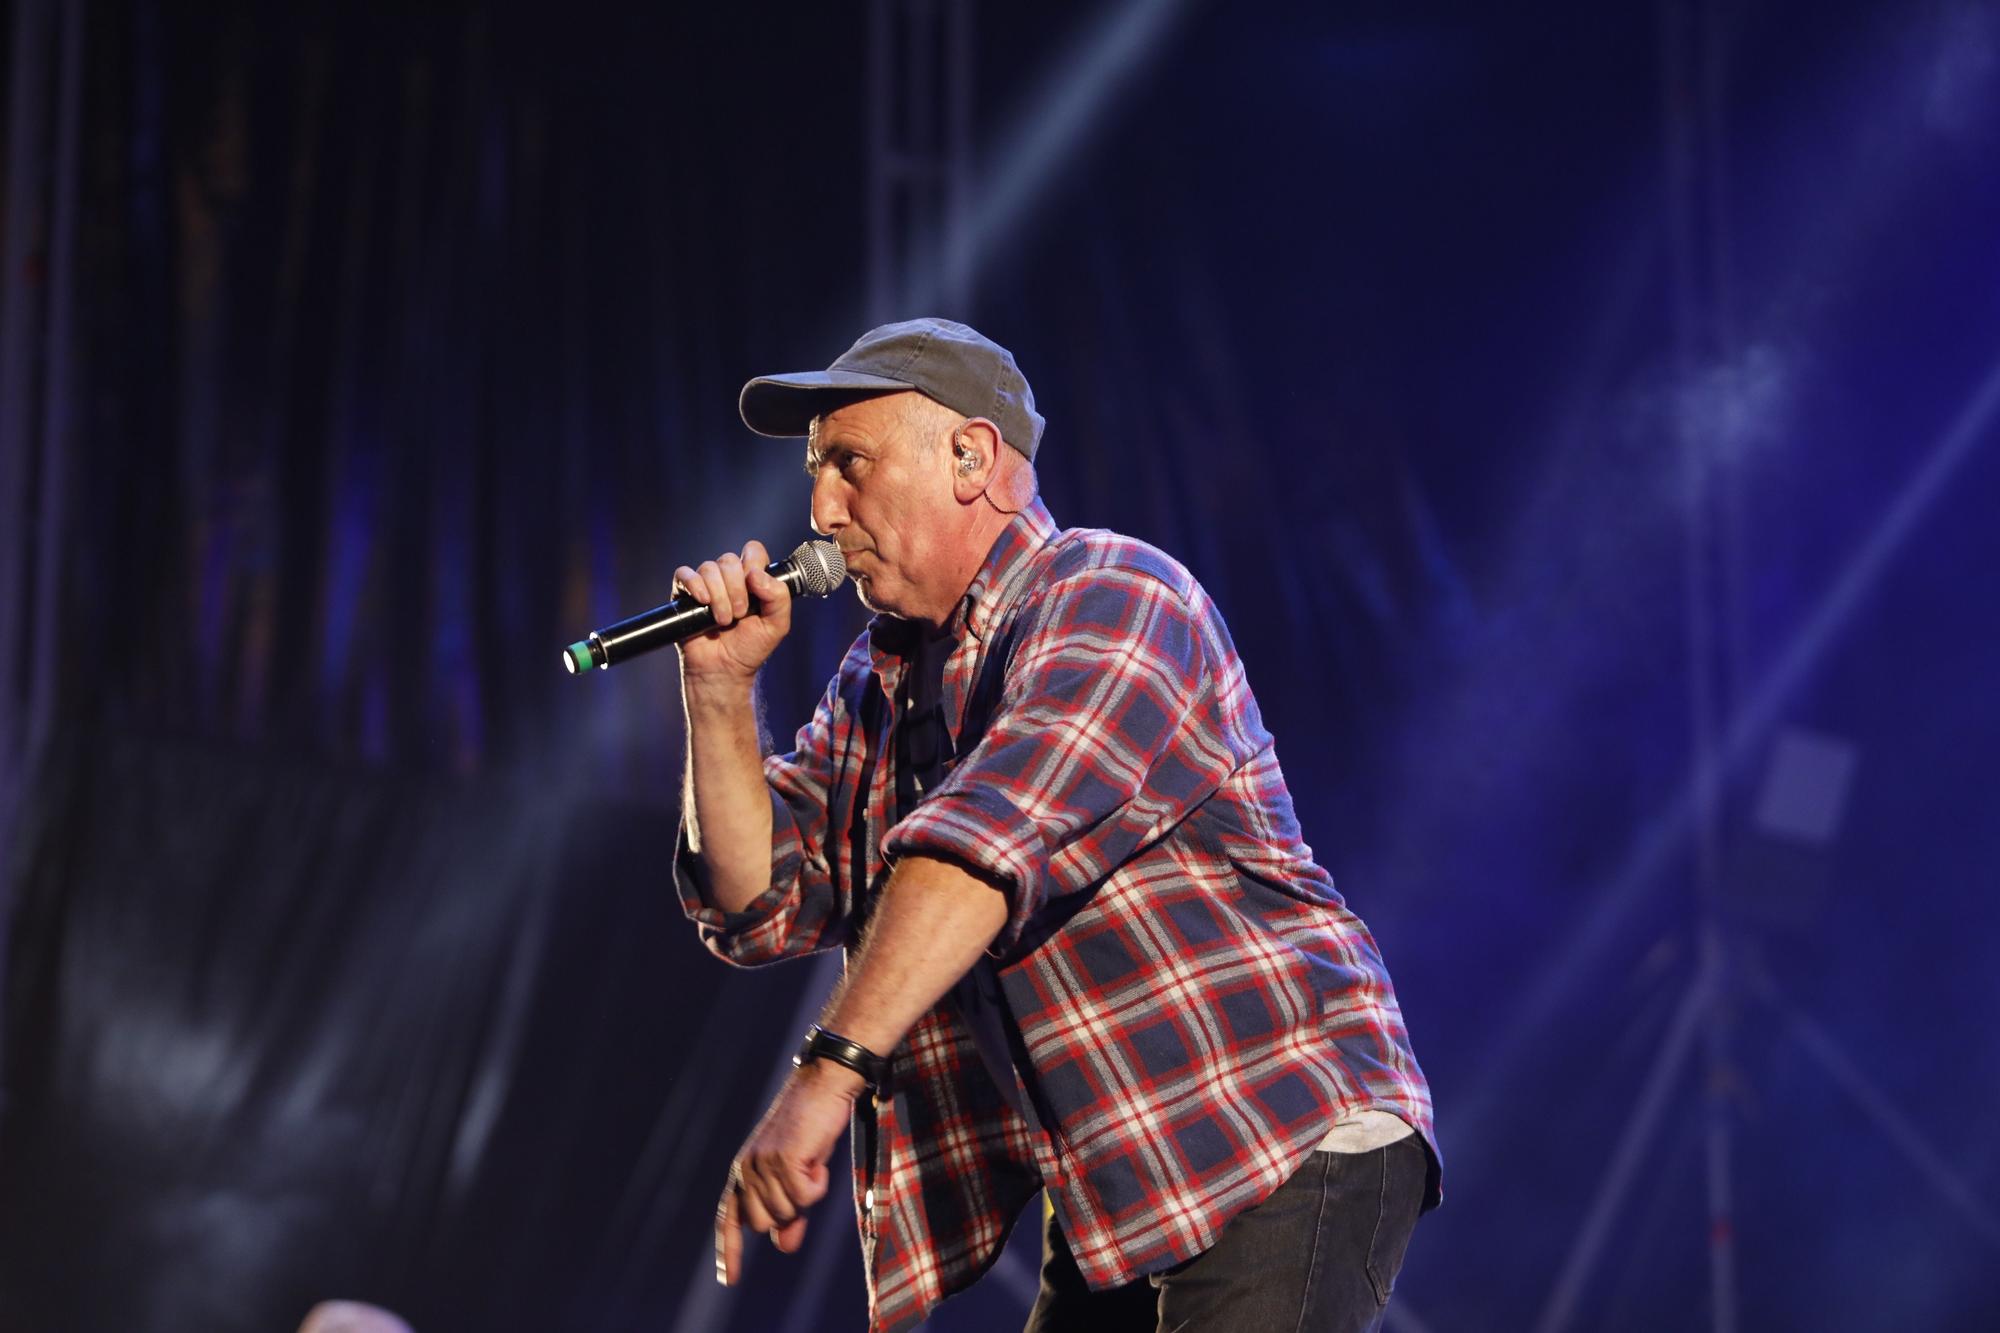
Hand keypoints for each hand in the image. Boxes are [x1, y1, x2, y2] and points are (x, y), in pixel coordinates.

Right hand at [674, 540, 793, 687]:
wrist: (723, 671)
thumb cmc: (749, 648)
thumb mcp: (776, 625)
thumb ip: (779, 597)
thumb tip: (756, 574)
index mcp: (751, 580)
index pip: (752, 551)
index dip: (753, 563)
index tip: (755, 587)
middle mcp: (728, 578)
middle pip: (729, 560)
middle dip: (736, 589)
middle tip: (740, 614)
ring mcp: (705, 585)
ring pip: (709, 568)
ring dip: (719, 596)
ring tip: (723, 620)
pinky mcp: (684, 594)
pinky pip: (684, 574)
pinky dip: (695, 585)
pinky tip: (703, 602)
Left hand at [714, 1060, 866, 1285]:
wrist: (825, 1085)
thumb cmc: (812, 1128)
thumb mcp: (799, 1173)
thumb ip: (790, 1211)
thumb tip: (783, 1248)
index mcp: (743, 1171)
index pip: (729, 1218)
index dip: (729, 1250)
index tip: (728, 1280)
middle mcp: (746, 1169)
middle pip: (765, 1222)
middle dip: (792, 1210)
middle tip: (807, 1175)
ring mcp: (762, 1164)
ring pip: (787, 1211)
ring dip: (808, 1192)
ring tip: (812, 1160)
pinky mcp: (783, 1159)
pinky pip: (805, 1197)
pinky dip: (819, 1183)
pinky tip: (819, 1158)